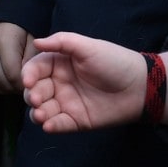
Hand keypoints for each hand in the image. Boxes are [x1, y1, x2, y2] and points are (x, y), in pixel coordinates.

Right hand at [0, 22, 34, 94]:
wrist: (1, 21)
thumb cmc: (21, 31)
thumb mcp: (32, 40)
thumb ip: (32, 59)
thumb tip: (29, 80)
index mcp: (4, 44)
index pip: (13, 75)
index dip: (24, 83)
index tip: (34, 83)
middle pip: (4, 82)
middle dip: (17, 87)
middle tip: (28, 85)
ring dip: (9, 88)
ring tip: (20, 82)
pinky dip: (0, 86)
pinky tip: (10, 81)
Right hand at [22, 32, 146, 132]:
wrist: (139, 86)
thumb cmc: (115, 61)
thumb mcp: (88, 46)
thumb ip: (62, 42)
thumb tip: (37, 42)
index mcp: (60, 63)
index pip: (35, 68)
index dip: (28, 74)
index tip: (27, 80)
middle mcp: (60, 83)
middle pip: (35, 90)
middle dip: (31, 95)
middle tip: (37, 98)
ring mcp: (66, 103)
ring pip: (42, 110)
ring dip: (37, 113)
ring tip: (41, 114)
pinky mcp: (75, 120)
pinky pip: (58, 124)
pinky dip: (51, 126)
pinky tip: (49, 125)